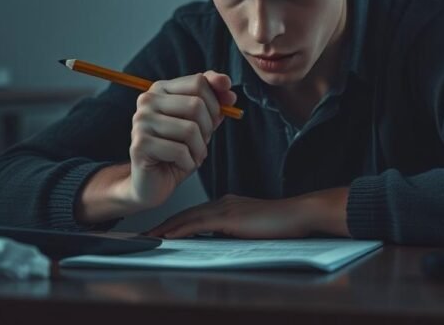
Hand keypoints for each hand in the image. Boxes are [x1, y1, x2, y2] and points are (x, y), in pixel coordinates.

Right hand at [127, 71, 236, 210]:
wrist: (153, 182)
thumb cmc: (178, 150)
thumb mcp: (201, 122)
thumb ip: (214, 100)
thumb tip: (226, 83)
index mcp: (161, 88)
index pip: (198, 81)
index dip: (215, 103)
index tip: (214, 119)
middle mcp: (147, 100)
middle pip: (196, 104)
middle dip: (207, 129)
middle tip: (199, 143)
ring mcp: (141, 121)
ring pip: (190, 129)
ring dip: (199, 149)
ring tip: (190, 156)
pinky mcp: (139, 145)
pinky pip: (180, 151)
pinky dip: (188, 163)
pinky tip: (180, 165)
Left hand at [143, 194, 312, 238]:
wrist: (298, 214)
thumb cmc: (281, 223)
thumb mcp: (251, 226)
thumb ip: (234, 230)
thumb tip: (217, 241)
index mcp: (227, 204)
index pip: (195, 213)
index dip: (175, 222)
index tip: (160, 231)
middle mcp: (223, 203)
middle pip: (186, 213)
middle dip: (165, 224)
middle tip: (145, 233)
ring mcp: (226, 208)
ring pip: (188, 217)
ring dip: (167, 227)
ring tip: (149, 236)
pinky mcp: (230, 217)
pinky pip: (199, 224)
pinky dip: (181, 229)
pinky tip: (168, 236)